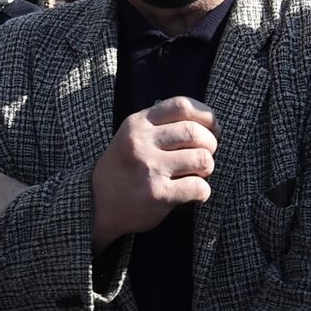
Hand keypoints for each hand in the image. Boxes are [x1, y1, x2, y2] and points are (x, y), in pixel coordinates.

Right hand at [91, 96, 219, 252]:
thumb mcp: (133, 136)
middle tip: (205, 156)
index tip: (214, 128)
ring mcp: (149, 168)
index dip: (206, 115)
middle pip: (196, 132)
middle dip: (211, 144)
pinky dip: (203, 192)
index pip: (182, 105)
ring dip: (207, 168)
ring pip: (202, 159)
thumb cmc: (125, 168)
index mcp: (137, 124)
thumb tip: (212, 123)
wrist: (96, 205)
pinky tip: (193, 194)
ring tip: (197, 175)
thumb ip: (163, 126)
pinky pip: (199, 187)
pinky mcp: (157, 194)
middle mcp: (141, 142)